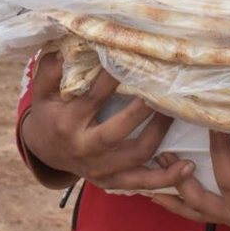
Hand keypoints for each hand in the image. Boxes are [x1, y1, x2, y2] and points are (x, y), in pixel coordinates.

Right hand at [19, 48, 193, 190]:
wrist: (45, 152)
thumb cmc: (49, 113)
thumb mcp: (42, 92)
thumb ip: (50, 71)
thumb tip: (63, 48)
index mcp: (67, 123)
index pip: (93, 98)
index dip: (113, 78)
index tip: (131, 59)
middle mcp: (84, 149)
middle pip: (117, 132)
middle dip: (141, 112)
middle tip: (161, 90)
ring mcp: (99, 169)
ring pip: (136, 156)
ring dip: (159, 135)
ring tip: (175, 113)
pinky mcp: (111, 181)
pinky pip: (142, 183)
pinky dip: (166, 178)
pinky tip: (187, 167)